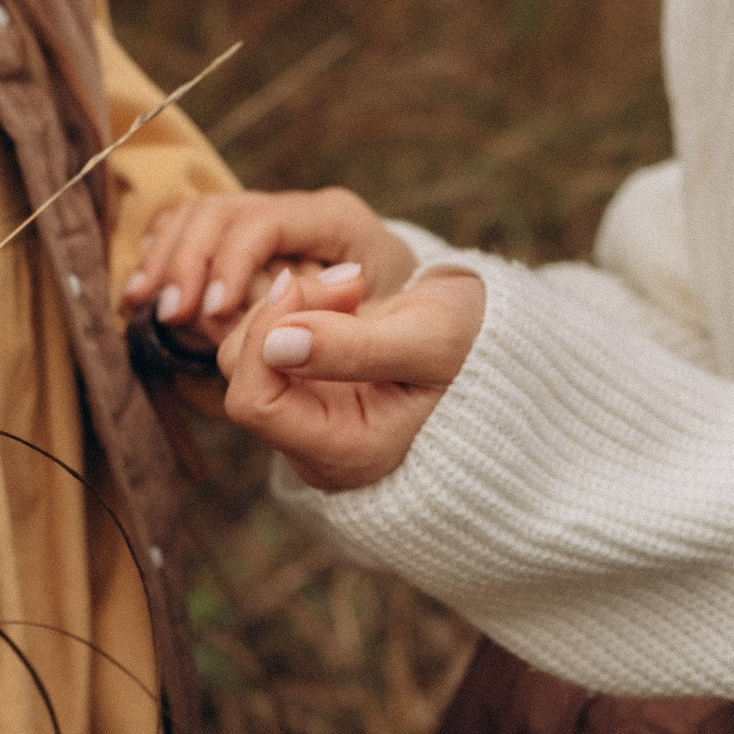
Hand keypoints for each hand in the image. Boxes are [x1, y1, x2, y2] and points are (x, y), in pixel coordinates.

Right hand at [124, 185, 415, 341]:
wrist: (430, 319)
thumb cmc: (427, 334)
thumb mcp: (414, 339)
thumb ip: (353, 343)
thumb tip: (278, 344)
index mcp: (338, 219)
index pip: (264, 221)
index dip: (230, 262)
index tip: (212, 311)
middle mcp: (300, 211)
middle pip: (221, 210)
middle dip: (187, 260)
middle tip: (170, 314)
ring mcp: (273, 222)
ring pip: (199, 214)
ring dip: (165, 257)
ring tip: (144, 304)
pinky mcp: (252, 242)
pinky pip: (191, 228)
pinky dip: (163, 254)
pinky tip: (145, 292)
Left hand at [216, 265, 485, 491]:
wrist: (489, 351)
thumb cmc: (472, 350)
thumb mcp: (431, 342)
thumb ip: (355, 347)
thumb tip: (275, 344)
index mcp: (348, 454)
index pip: (256, 402)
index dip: (272, 334)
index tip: (329, 285)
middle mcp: (315, 448)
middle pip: (244, 375)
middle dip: (286, 312)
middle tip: (351, 280)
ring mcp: (305, 418)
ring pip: (245, 355)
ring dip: (291, 306)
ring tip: (352, 287)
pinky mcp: (302, 388)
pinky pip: (263, 342)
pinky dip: (296, 309)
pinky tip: (344, 299)